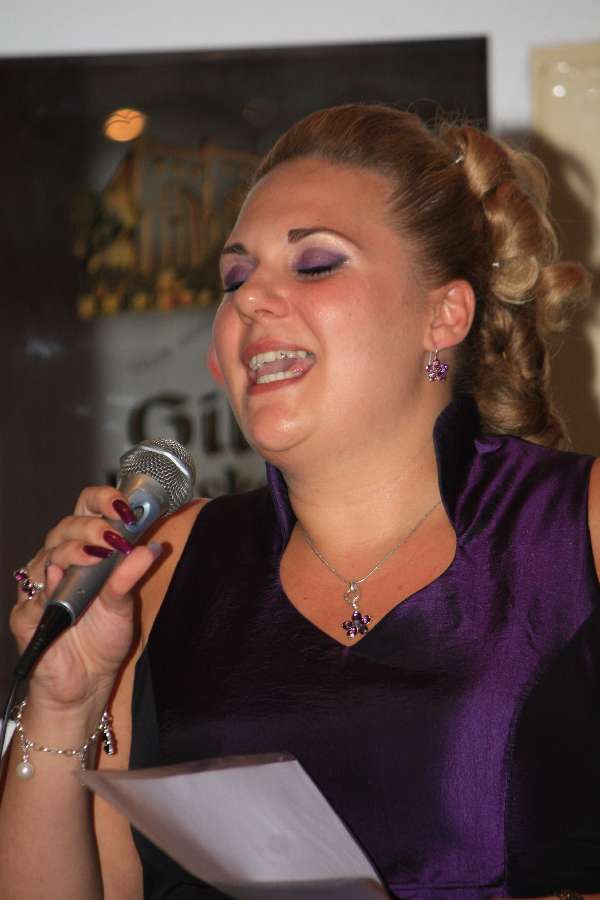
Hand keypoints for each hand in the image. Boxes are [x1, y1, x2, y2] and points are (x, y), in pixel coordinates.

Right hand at [10, 486, 160, 713]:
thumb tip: (151, 546)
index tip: (124, 506)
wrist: (86, 685)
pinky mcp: (27, 616)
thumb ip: (131, 576)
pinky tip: (59, 581)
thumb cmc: (102, 641)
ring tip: (95, 553)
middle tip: (113, 534)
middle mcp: (59, 565)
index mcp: (84, 553)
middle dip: (90, 526)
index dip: (102, 501)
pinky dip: (46, 586)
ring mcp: (40, 589)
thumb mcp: (124, 606)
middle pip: (64, 528)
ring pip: (46, 555)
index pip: (85, 512)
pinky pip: (31, 595)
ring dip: (72, 550)